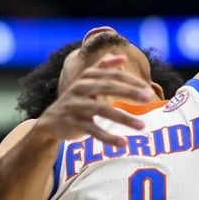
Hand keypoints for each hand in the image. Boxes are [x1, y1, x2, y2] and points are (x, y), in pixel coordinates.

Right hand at [34, 54, 155, 146]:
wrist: (50, 121)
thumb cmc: (76, 99)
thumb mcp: (87, 81)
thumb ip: (103, 68)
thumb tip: (121, 56)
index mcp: (86, 77)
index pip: (111, 75)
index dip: (129, 80)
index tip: (147, 87)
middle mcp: (80, 88)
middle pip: (107, 87)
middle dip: (129, 92)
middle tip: (147, 98)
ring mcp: (75, 105)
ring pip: (101, 110)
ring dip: (123, 118)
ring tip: (142, 126)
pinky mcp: (73, 123)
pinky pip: (93, 130)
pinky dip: (108, 137)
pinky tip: (123, 143)